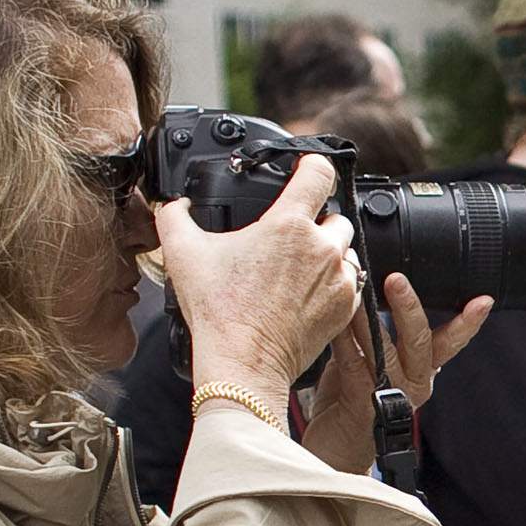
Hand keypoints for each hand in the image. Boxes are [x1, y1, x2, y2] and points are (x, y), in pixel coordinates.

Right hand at [157, 153, 356, 389]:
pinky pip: (350, 281)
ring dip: (327, 251)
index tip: (304, 166)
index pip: (319, 171)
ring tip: (295, 268)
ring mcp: (339, 278)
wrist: (244, 363)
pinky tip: (305, 292)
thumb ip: (174, 216)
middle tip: (286, 238)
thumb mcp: (183, 253)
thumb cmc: (219, 312)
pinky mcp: (346, 306)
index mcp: (289, 224)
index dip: (311, 163)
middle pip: (334, 213)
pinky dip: (333, 282)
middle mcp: (322, 247)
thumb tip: (174, 204)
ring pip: (345, 249)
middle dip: (315, 220)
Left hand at [299, 273, 494, 473]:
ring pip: (386, 350)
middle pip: (421, 340)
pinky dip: (345, 341)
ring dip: (368, 317)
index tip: (483, 301)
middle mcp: (414, 382)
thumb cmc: (349, 401)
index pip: (450, 341)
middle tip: (396, 279)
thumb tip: (365, 288)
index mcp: (422, 370)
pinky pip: (356, 365)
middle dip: (409, 307)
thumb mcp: (369, 361)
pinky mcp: (365, 406)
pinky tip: (337, 322)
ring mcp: (392, 396)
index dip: (468, 322)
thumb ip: (374, 334)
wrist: (334, 451)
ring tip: (357, 289)